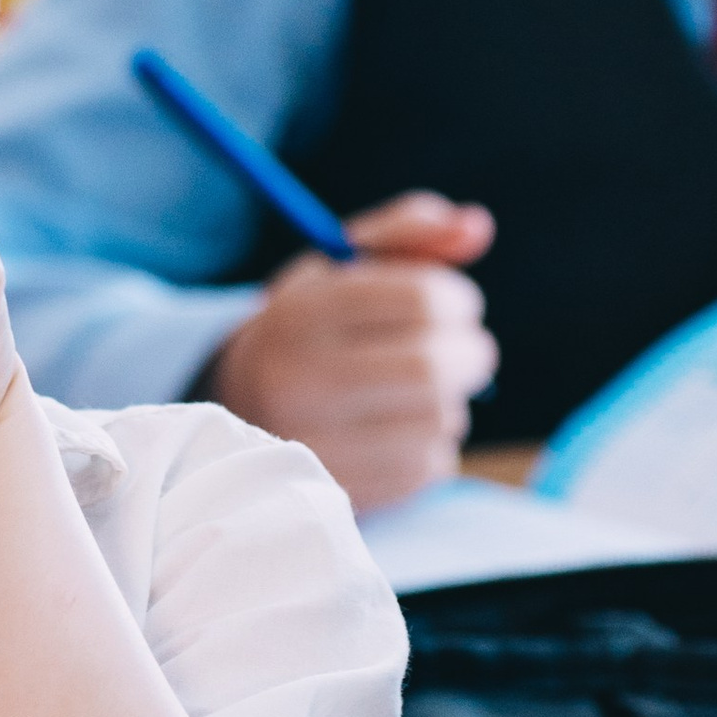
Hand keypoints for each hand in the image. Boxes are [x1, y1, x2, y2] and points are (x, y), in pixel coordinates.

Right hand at [210, 190, 495, 509]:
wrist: (239, 404)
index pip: (420, 301)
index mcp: (302, 313)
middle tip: (468, 352)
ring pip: (439, 420)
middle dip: (471, 354)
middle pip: (432, 368)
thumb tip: (478, 226)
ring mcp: (315, 444)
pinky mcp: (339, 490)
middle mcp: (299, 380)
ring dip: (452, 401)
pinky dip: (437, 446)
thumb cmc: (311, 324)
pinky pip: (430, 467)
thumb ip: (410, 232)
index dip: (458, 300)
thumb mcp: (342, 265)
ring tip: (426, 392)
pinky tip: (406, 431)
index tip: (455, 306)